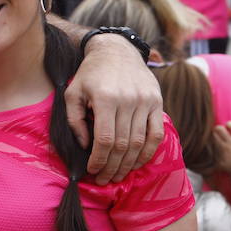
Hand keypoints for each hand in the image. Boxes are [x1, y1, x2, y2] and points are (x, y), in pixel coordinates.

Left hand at [66, 33, 163, 184]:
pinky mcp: (157, 102)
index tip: (92, 171)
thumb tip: (86, 146)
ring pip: (140, 143)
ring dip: (129, 164)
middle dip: (112, 167)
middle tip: (104, 180)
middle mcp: (129, 100)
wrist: (116, 51)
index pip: (105, 140)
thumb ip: (75, 121)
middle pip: (123, 145)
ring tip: (118, 175)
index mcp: (106, 98)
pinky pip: (156, 134)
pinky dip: (148, 152)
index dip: (99, 160)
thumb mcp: (73, 93)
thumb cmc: (90, 74)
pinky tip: (137, 163)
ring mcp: (146, 101)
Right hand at [212, 120, 230, 171]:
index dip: (212, 134)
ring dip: (230, 125)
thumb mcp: (221, 166)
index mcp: (222, 147)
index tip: (213, 135)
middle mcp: (230, 141)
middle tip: (220, 130)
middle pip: (220, 128)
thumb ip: (214, 162)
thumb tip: (207, 164)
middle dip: (218, 127)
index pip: (214, 136)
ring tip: (230, 126)